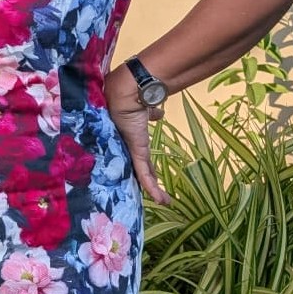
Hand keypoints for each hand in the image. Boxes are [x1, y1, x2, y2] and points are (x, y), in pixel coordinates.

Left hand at [104, 68, 170, 205]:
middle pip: (139, 168)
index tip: (151, 176)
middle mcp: (129, 148)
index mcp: (131, 139)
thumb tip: (159, 113)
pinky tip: (161, 200)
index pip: (139, 157)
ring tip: (163, 202)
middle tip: (153, 193)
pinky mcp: (136, 153)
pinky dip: (152, 187)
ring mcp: (132, 151)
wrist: (129, 92)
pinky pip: (144, 174)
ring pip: (142, 175)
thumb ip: (151, 113)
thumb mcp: (144, 110)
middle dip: (146, 181)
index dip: (145, 167)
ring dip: (152, 190)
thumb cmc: (134, 98)